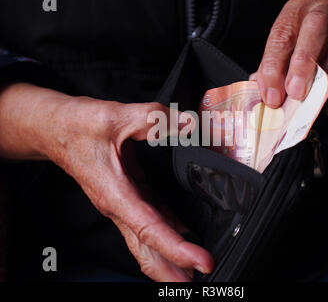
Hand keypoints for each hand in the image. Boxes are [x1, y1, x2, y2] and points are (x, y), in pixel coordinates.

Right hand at [0, 83, 213, 280]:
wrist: (54, 129)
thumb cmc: (76, 126)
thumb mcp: (115, 116)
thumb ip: (153, 119)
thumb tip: (187, 123)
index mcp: (115, 194)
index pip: (149, 230)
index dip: (177, 249)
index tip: (201, 262)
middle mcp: (118, 205)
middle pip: (146, 250)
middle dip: (171, 271)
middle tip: (201, 281)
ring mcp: (122, 203)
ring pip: (147, 240)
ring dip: (170, 256)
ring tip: (195, 267)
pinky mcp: (127, 195)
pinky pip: (149, 221)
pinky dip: (167, 233)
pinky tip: (183, 233)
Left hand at [254, 0, 327, 139]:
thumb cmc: (315, 53)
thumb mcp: (291, 57)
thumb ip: (276, 72)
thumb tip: (263, 94)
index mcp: (299, 9)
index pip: (282, 33)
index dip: (273, 66)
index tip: (270, 95)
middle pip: (316, 26)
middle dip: (303, 61)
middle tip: (294, 92)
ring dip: (323, 80)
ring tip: (311, 104)